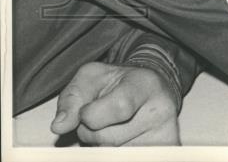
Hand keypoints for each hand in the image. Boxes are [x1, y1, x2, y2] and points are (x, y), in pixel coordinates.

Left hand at [50, 61, 179, 145]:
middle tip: (101, 118)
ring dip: (101, 147)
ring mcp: (163, 135)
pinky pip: (124, 159)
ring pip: (111, 155)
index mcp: (145, 84)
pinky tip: (123, 140)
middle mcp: (160, 110)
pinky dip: (114, 154)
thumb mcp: (92, 77)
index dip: (90, 114)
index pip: (119, 107)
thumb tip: (60, 126)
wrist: (151, 89)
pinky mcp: (164, 149)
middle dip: (91, 133)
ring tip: (113, 128)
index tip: (86, 110)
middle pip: (106, 139)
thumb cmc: (119, 83)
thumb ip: (72, 97)